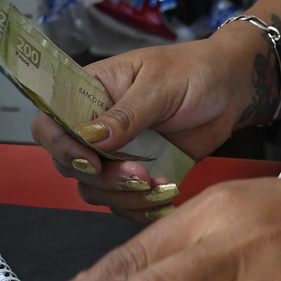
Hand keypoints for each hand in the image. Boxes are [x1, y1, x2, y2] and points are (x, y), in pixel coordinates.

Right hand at [32, 33, 256, 221]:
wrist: (231, 91)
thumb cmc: (194, 72)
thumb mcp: (159, 86)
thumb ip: (125, 115)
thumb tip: (90, 136)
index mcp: (90, 92)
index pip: (50, 122)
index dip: (60, 146)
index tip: (90, 160)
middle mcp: (97, 126)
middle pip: (70, 165)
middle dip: (102, 179)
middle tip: (138, 175)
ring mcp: (117, 153)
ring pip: (96, 189)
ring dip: (123, 197)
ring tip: (158, 185)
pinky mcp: (140, 174)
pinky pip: (125, 202)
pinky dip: (142, 208)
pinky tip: (165, 198)